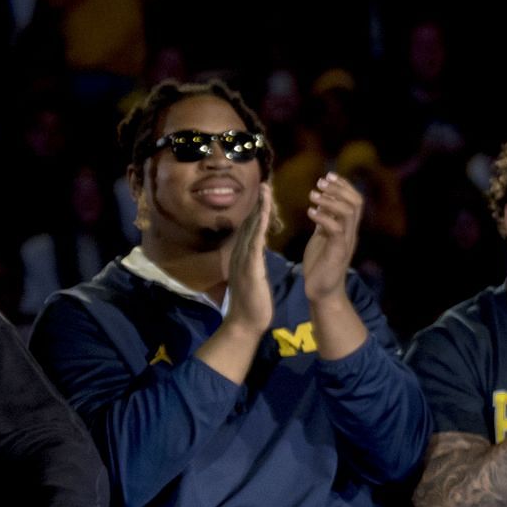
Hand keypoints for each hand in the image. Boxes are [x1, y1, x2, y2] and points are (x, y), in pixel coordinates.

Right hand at [223, 185, 275, 336]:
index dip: (258, 210)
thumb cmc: (252, 303)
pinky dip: (258, 227)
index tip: (266, 193)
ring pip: (251, 229)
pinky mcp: (249, 268)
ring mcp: (243, 260)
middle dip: (258, 203)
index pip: (252, 228)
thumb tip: (256, 252)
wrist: (244, 324)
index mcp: (244, 256)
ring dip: (258, 209)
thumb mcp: (254, 277)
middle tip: (265, 183)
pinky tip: (262, 215)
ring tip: (265, 191)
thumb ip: (253, 263)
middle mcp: (240, 254)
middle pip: (250, 223)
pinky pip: (254, 243)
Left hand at [301, 173, 362, 302]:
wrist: (321, 292)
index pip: (355, 201)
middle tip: (321, 181)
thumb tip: (320, 204)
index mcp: (347, 229)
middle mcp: (350, 233)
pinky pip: (335, 229)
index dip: (344, 186)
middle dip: (339, 189)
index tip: (329, 176)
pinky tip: (310, 212)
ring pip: (348, 213)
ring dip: (330, 200)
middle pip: (356, 203)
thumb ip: (324, 222)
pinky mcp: (337, 252)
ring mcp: (346, 242)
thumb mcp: (322, 238)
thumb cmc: (320, 265)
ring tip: (313, 194)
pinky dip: (323, 217)